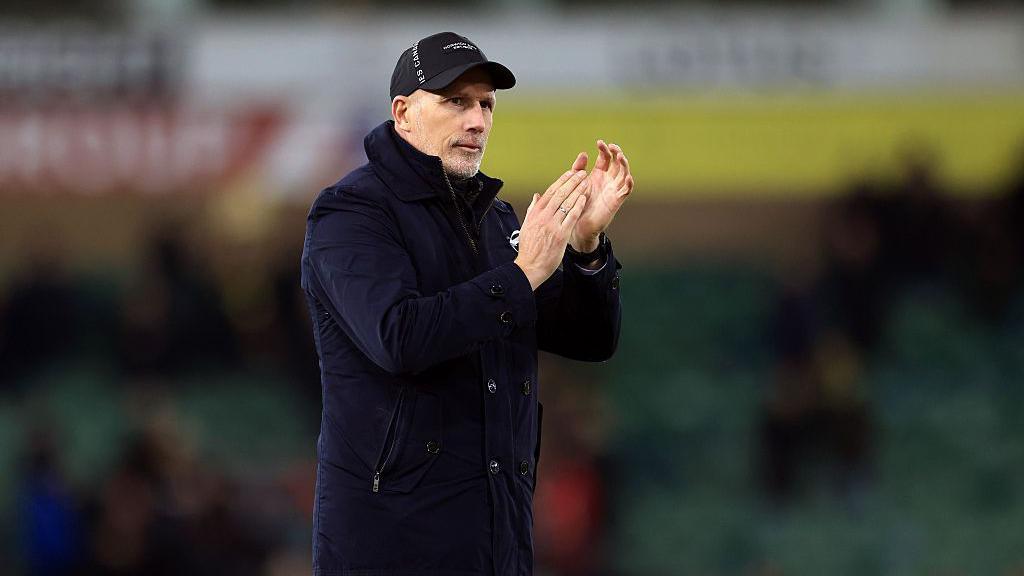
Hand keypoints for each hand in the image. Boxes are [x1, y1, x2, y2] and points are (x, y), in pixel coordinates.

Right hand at [514, 169, 589, 289]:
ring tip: (586, 182)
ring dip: (577, 190)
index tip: (570, 173)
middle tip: (581, 173)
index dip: (561, 180)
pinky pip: (571, 217)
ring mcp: (552, 225)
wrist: (530, 267)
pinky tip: (584, 199)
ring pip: (566, 203)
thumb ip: (532, 209)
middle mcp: (543, 217)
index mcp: (535, 213)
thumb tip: (536, 196)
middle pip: (560, 194)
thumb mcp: (526, 225)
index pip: (550, 192)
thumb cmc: (529, 249)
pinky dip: (577, 206)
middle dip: (572, 181)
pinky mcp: (560, 234)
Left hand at [569, 141, 633, 251]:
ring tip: (620, 156)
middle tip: (612, 146)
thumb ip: (578, 168)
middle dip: (616, 153)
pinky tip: (628, 177)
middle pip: (617, 163)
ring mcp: (613, 190)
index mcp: (598, 174)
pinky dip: (629, 184)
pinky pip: (626, 191)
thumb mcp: (576, 183)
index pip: (605, 157)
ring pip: (624, 173)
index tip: (599, 142)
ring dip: (624, 164)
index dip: (604, 149)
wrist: (577, 224)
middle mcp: (608, 180)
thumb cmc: (577, 203)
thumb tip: (584, 153)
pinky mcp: (616, 200)